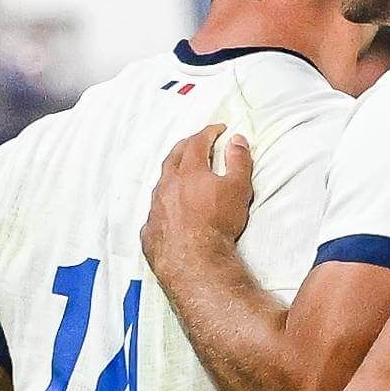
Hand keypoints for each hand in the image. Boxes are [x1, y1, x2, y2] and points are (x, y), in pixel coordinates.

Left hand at [142, 124, 252, 282]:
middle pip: (174, 157)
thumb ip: (239, 161)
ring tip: (181, 173)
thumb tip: (237, 140)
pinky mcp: (150, 229)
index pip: (197, 142)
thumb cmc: (217, 223)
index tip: (219, 129)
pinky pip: (155, 210)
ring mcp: (156, 207)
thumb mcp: (238, 188)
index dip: (209, 133)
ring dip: (172, 174)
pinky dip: (164, 203)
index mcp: (188, 171)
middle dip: (187, 146)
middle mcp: (167, 185)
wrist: (194, 260)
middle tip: (197, 142)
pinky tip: (169, 208)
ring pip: (161, 183)